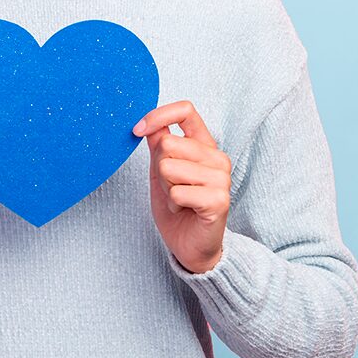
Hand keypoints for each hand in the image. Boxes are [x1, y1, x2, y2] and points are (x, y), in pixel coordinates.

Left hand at [134, 100, 230, 273]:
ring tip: (179, 200)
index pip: (185, 111)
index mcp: (205, 145)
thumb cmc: (178, 208)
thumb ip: (159, 144)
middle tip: (171, 187)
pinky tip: (185, 210)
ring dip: (166, 188)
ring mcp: (221, 178)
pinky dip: (173, 203)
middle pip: (168, 144)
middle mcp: (217, 157)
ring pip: (170, 168)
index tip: (136, 130)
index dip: (157, 116)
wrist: (191, 246)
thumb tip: (148, 122)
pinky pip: (177, 191)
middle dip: (159, 169)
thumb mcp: (162, 170)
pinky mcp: (219, 200)